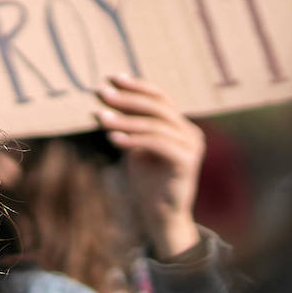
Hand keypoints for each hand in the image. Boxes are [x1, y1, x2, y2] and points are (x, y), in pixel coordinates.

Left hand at [94, 75, 204, 258]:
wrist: (160, 215)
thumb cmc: (146, 181)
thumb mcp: (134, 147)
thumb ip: (127, 126)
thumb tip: (106, 98)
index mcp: (179, 125)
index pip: (159, 98)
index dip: (137, 86)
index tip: (112, 77)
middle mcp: (190, 132)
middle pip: (157, 107)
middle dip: (127, 99)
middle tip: (101, 93)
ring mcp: (192, 146)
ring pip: (155, 125)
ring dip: (124, 120)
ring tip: (100, 117)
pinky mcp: (187, 162)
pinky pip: (157, 144)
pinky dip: (133, 140)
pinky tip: (112, 139)